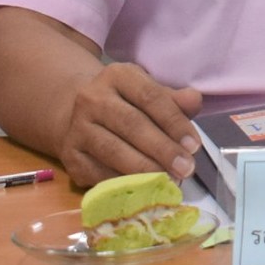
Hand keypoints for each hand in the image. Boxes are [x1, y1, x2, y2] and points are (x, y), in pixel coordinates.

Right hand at [51, 62, 203, 188]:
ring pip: (113, 150)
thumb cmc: (128, 104)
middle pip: (132, 125)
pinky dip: (122, 182)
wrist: (78, 115)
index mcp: (118, 76)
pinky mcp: (69, 156)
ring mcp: (77, 127)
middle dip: (162, 149)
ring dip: (144, 169)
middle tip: (186, 168)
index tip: (194, 146)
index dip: (174, 123)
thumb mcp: (151, 91)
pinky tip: (143, 189)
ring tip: (168, 180)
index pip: (151, 97)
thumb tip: (193, 102)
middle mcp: (92, 98)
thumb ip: (175, 99)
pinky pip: (97, 172)